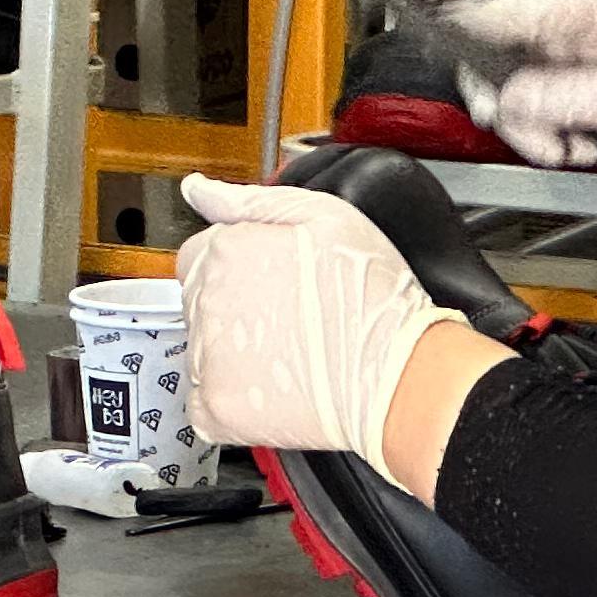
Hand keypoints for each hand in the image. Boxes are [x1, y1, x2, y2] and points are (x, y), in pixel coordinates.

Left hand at [176, 173, 452, 477]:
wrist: (399, 375)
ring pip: (203, 350)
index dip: (238, 267)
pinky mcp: (217, 408)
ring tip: (291, 353)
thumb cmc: (372, 297)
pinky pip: (206, 401)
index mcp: (225, 251)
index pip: (199, 255)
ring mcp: (208, 358)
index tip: (269, 282)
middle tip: (290, 319)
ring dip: (235, 352)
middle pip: (200, 301)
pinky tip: (276, 387)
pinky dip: (233, 400)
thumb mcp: (324, 216)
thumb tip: (197, 189)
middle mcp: (206, 302)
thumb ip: (250, 199)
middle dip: (237, 308)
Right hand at [449, 0, 596, 182]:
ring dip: (532, 122)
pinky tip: (575, 144)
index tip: (451, 46)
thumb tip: (509, 94)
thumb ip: (564, 95)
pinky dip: (545, 130)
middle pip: (511, 47)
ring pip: (518, 82)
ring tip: (565, 146)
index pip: (527, 6)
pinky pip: (538, 103)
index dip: (482, 27)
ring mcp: (585, 54)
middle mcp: (592, 22)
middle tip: (521, 126)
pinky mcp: (583, 84)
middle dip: (512, 96)